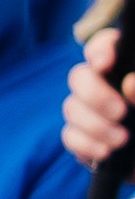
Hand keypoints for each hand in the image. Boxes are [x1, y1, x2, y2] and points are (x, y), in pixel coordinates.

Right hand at [63, 28, 125, 170]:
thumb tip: (129, 83)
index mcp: (127, 70)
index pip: (104, 46)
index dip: (99, 50)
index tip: (106, 63)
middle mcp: (106, 86)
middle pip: (79, 76)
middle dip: (94, 95)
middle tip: (120, 112)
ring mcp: (91, 113)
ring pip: (71, 107)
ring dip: (95, 125)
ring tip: (122, 140)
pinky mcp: (84, 139)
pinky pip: (69, 136)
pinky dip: (85, 144)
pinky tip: (106, 152)